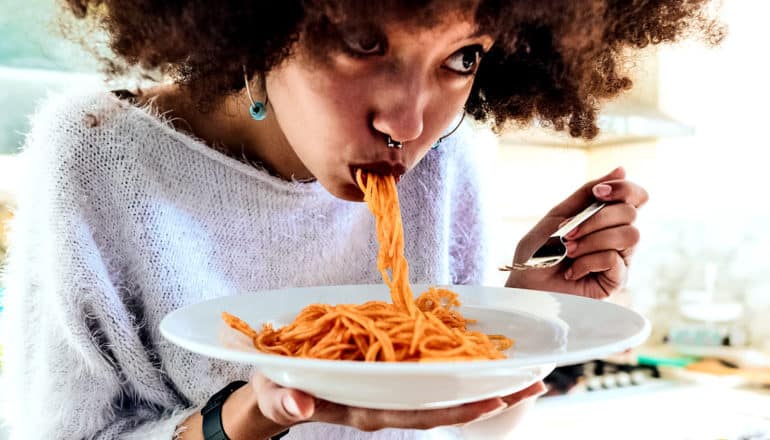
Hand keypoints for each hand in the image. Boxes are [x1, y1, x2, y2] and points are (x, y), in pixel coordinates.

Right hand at [251, 372, 545, 431]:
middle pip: (447, 404)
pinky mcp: (393, 374)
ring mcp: (394, 390)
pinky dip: (463, 365)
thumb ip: (286, 400)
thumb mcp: (277, 393)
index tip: (496, 398)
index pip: (421, 413)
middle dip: (491, 396)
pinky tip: (488, 354)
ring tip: (528, 372)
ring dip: (487, 382)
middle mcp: (390, 403)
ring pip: (447, 391)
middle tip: (536, 382)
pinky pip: (434, 375)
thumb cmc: (278, 390)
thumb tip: (297, 403)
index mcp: (369, 410)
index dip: (458, 408)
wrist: (280, 388)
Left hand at [506, 167, 647, 298]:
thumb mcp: (558, 216)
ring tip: (569, 252)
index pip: (635, 197)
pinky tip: (572, 271)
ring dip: (593, 240)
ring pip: (629, 236)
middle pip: (631, 214)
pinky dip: (588, 261)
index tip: (598, 193)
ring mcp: (619, 259)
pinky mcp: (616, 281)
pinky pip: (615, 260)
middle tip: (568, 233)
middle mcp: (617, 237)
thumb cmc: (537, 253)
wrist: (524, 287)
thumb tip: (621, 169)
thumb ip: (586, 194)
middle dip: (596, 219)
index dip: (625, 189)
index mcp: (605, 219)